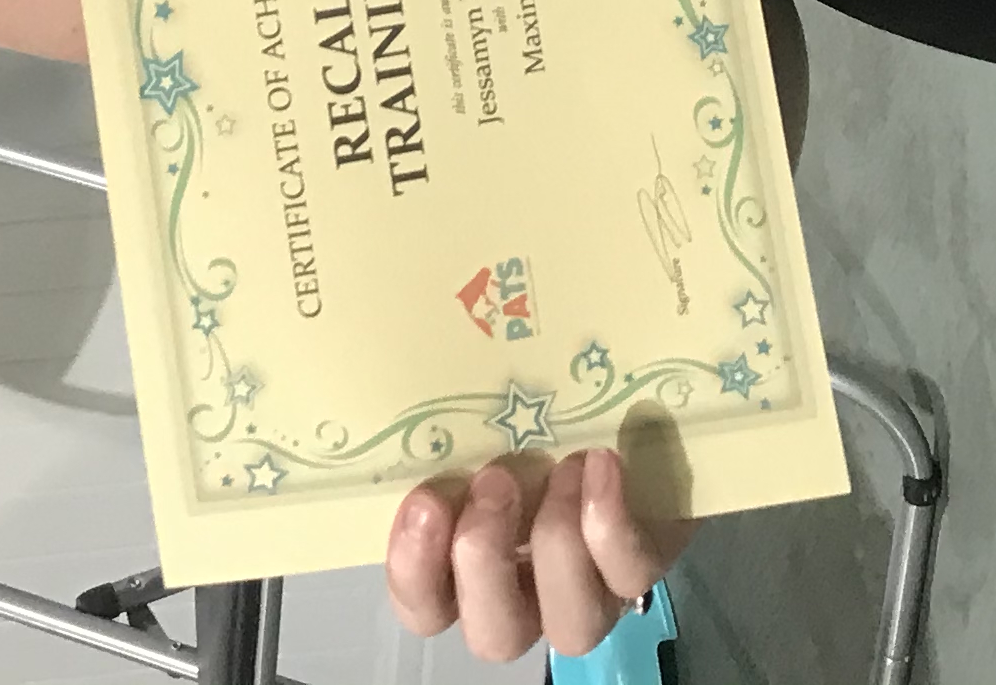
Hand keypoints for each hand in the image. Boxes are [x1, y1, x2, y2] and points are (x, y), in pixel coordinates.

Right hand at [384, 448, 695, 664]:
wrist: (622, 423)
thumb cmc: (529, 420)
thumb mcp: (475, 420)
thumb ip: (438, 427)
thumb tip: (356, 360)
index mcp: (464, 567)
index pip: (424, 606)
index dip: (415, 570)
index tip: (424, 501)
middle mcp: (524, 597)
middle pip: (494, 636)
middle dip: (485, 560)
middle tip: (493, 479)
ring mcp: (587, 594)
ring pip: (570, 626)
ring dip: (557, 545)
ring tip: (561, 467)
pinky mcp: (639, 569)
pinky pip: (629, 573)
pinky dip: (612, 523)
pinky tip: (602, 461)